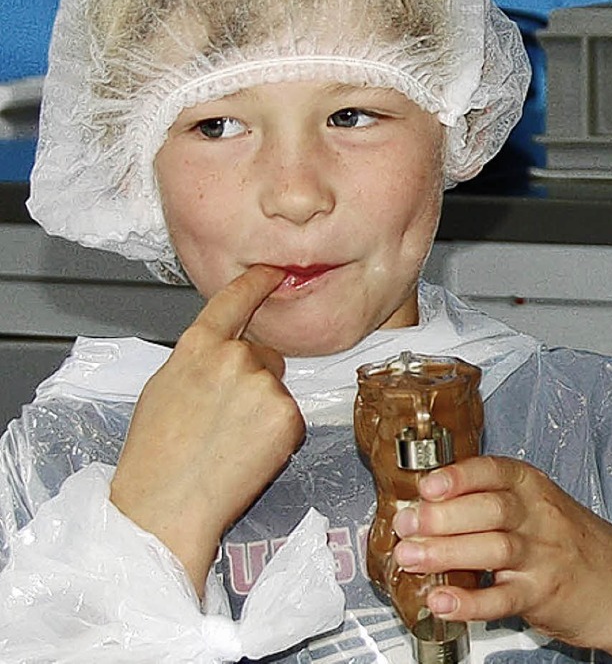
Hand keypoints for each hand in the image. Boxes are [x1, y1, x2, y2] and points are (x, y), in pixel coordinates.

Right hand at [110, 265, 304, 597]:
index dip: (256, 283)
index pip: (233, 300)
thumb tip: (222, 352)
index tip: (273, 272)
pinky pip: (290, 416)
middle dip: (253, 377)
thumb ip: (198, 359)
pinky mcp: (286, 415)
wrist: (166, 506)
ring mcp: (263, 385)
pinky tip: (249, 452)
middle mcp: (233, 356)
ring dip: (264, 407)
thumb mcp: (164, 387)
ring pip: (276, 387)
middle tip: (225, 417)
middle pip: (262, 353)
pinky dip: (277, 433)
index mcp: (197, 345)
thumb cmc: (154, 455)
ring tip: (232, 439)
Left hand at [392, 455, 611, 659]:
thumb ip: (483, 498)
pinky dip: (469, 602)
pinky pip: (502, 598)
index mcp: (529, 486)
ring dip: (444, 553)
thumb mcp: (530, 503)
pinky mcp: (541, 594)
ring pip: (492, 549)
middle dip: (440, 517)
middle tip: (405, 525)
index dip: (457, 477)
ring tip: (409, 558)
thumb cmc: (563, 537)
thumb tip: (421, 502)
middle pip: (488, 509)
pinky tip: (442, 600)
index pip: (492, 471)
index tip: (426, 486)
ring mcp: (542, 556)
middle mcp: (537, 515)